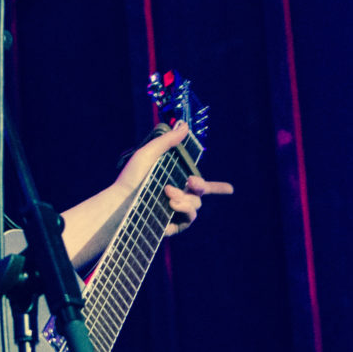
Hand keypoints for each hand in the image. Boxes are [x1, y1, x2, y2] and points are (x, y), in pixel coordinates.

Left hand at [115, 121, 233, 236]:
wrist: (121, 201)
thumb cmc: (132, 177)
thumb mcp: (150, 153)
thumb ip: (168, 141)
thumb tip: (183, 125)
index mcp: (174, 181)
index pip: (200, 186)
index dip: (217, 188)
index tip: (231, 189)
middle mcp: (177, 197)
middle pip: (200, 194)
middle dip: (199, 185)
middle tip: (191, 181)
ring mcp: (175, 213)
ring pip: (196, 206)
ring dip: (185, 198)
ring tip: (168, 194)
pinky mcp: (173, 226)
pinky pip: (189, 219)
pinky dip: (184, 210)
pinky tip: (171, 204)